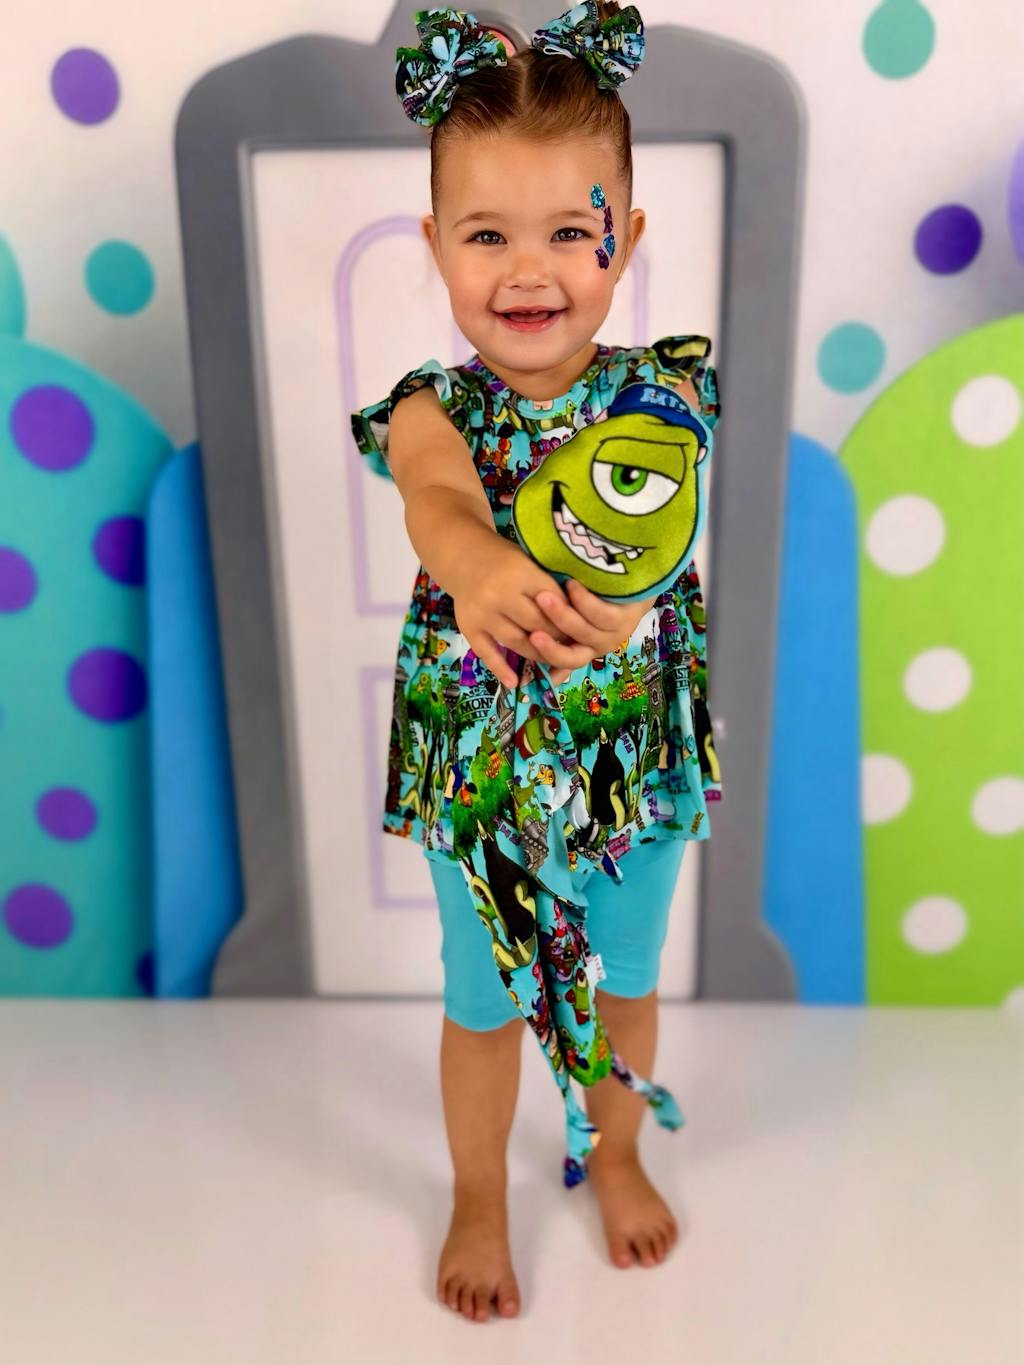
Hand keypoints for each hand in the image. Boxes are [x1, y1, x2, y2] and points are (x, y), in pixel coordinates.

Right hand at [449, 535, 578, 691]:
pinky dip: (500, 669)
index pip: (554, 603)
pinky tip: (514, 682)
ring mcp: (483, 613)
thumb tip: (576, 618)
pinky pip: (487, 652)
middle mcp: (500, 594)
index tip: (581, 628)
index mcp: (521, 573)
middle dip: (556, 637)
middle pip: (537, 625)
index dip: (569, 618)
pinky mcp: (469, 627)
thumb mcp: (530, 563)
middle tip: (570, 645)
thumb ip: (549, 587)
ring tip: (550, 659)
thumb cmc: (505, 561)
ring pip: (517, 642)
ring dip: (537, 654)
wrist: (464, 556)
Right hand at [528, 579, 659, 685]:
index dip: (544, 656)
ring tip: (543, 596)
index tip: (526, 642)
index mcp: (581, 649)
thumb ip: (548, 626)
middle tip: (530, 630)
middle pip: (571, 657)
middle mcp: (597, 648)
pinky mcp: (626, 620)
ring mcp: (613, 636)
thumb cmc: (592, 591)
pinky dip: (584, 601)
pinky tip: (571, 584)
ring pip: (584, 633)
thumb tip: (523, 638)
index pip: (560, 663)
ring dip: (562, 616)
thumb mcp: (567, 607)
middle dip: (550, 645)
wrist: (631, 577)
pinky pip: (602, 615)